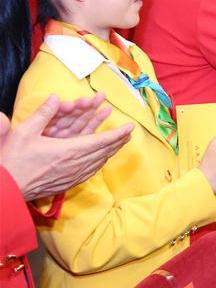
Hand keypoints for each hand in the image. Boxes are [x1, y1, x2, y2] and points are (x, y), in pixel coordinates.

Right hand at [0, 95, 132, 200]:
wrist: (6, 190)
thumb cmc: (14, 161)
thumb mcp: (25, 133)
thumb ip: (42, 114)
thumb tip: (55, 96)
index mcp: (69, 151)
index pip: (101, 141)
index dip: (118, 134)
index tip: (131, 127)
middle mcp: (75, 165)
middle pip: (105, 152)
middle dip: (119, 141)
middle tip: (130, 132)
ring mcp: (73, 176)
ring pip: (100, 162)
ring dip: (112, 151)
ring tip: (121, 142)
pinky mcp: (68, 183)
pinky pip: (91, 171)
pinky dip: (101, 162)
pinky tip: (103, 158)